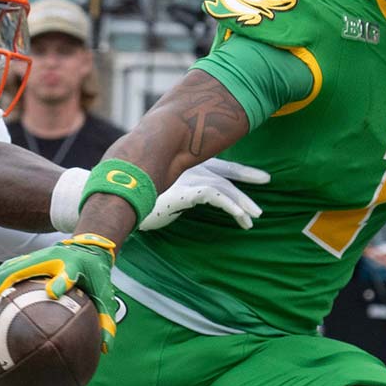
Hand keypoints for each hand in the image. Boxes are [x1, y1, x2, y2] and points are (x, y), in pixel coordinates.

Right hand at [0, 233, 118, 350]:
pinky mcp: (31, 258)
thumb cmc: (97, 275)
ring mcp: (38, 256)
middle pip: (22, 266)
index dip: (62, 282)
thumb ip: (106, 321)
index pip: (68, 273)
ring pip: (9, 266)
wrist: (90, 247)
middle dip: (5, 283)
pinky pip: (9, 268)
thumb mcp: (105, 296)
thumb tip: (105, 350)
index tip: (53, 293)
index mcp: (72, 266)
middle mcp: (51, 258)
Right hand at [140, 158, 268, 229]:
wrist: (121, 198)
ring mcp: (187, 178)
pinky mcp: (185, 190)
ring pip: (224, 188)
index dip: (244, 172)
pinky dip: (228, 205)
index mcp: (190, 166)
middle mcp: (191, 168)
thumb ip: (184, 189)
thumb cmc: (142, 196)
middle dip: (246, 190)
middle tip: (260, 210)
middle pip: (226, 176)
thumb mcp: (168, 192)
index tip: (264, 178)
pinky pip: (213, 195)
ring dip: (241, 204)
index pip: (222, 166)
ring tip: (253, 220)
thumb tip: (197, 197)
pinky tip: (239, 216)